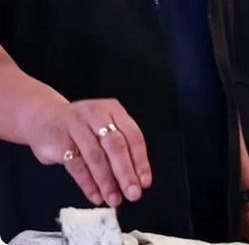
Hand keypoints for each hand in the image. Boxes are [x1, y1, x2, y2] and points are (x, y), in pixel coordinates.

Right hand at [29, 98, 151, 208]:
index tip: (145, 182)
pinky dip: (88, 184)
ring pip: (95, 157)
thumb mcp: (104, 126)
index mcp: (114, 110)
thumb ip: (119, 146)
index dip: (140, 161)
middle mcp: (96, 115)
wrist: (43, 118)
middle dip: (126, 173)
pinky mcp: (59, 141)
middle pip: (116, 146)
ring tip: (114, 199)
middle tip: (133, 193)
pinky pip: (76, 165)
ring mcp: (76, 126)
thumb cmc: (82, 127)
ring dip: (107, 182)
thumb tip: (135, 179)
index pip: (133, 137)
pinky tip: (96, 196)